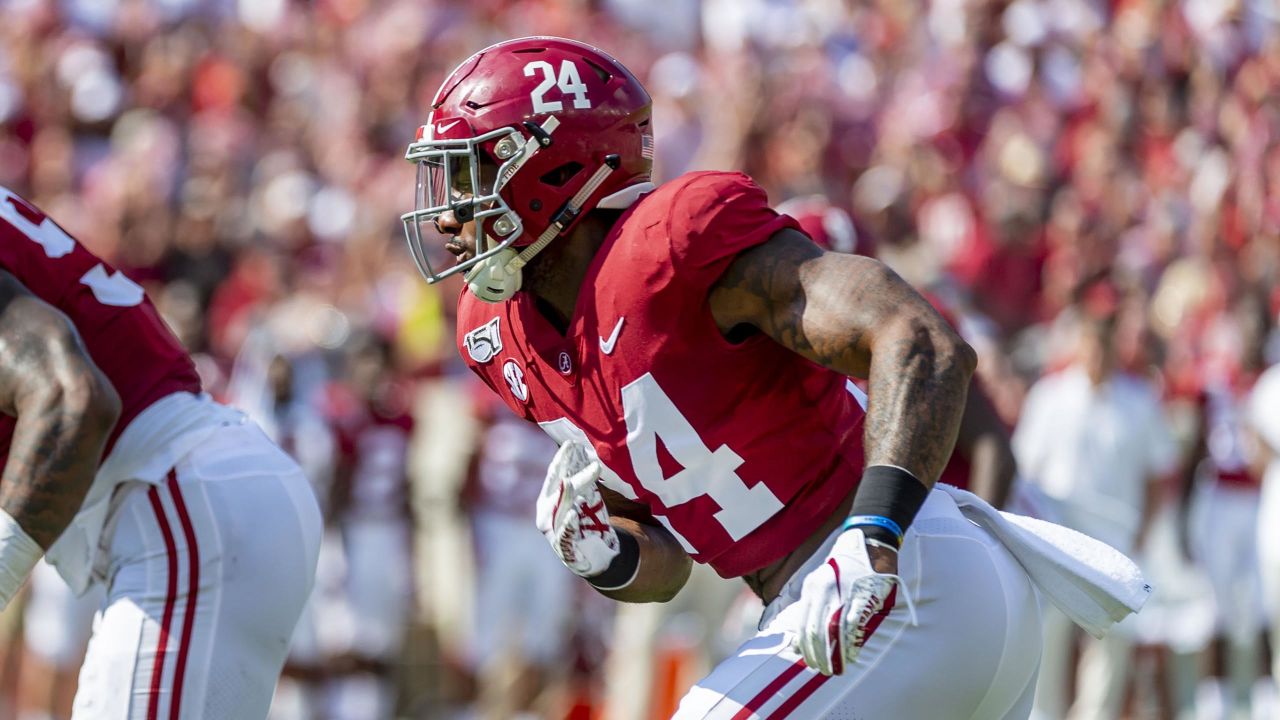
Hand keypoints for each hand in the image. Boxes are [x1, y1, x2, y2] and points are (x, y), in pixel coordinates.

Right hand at [535, 441, 619, 576]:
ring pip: (561, 508)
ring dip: (567, 495)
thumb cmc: (586, 523)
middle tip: (583, 455)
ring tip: (571, 483)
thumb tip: (584, 452)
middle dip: (569, 472)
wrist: (592, 556)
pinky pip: (564, 533)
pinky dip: (568, 523)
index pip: (554, 474)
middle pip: (560, 488)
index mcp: (547, 498)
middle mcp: (545, 512)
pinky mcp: (561, 546)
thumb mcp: (584, 499)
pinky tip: (574, 514)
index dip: (562, 459)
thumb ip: (582, 480)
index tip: (572, 443)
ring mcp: (551, 529)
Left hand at [791, 529, 900, 675]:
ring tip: (836, 668)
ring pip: (831, 631)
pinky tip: (851, 653)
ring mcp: (841, 593)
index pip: (802, 625)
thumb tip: (800, 639)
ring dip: (833, 653)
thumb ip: (813, 607)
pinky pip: (851, 624)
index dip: (804, 647)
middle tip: (822, 669)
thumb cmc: (846, 566)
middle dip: (816, 655)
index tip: (808, 660)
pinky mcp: (861, 595)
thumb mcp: (822, 583)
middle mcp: (821, 590)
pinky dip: (850, 642)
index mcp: (811, 588)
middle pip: (814, 631)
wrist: (868, 541)